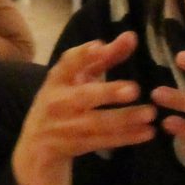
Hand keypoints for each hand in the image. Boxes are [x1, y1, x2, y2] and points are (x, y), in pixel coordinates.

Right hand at [9, 32, 156, 184]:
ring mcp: (61, 127)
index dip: (83, 55)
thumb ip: (104, 58)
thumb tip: (131, 36)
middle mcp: (56, 101)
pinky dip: (124, 138)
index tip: (101, 47)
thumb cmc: (63, 105)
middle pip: (83, 96)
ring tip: (150, 114)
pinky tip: (146, 133)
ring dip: (123, 119)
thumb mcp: (78, 80)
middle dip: (107, 92)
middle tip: (134, 89)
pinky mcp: (69, 147)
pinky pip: (100, 142)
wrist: (35, 149)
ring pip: (95, 123)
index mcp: (57, 80)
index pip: (67, 63)